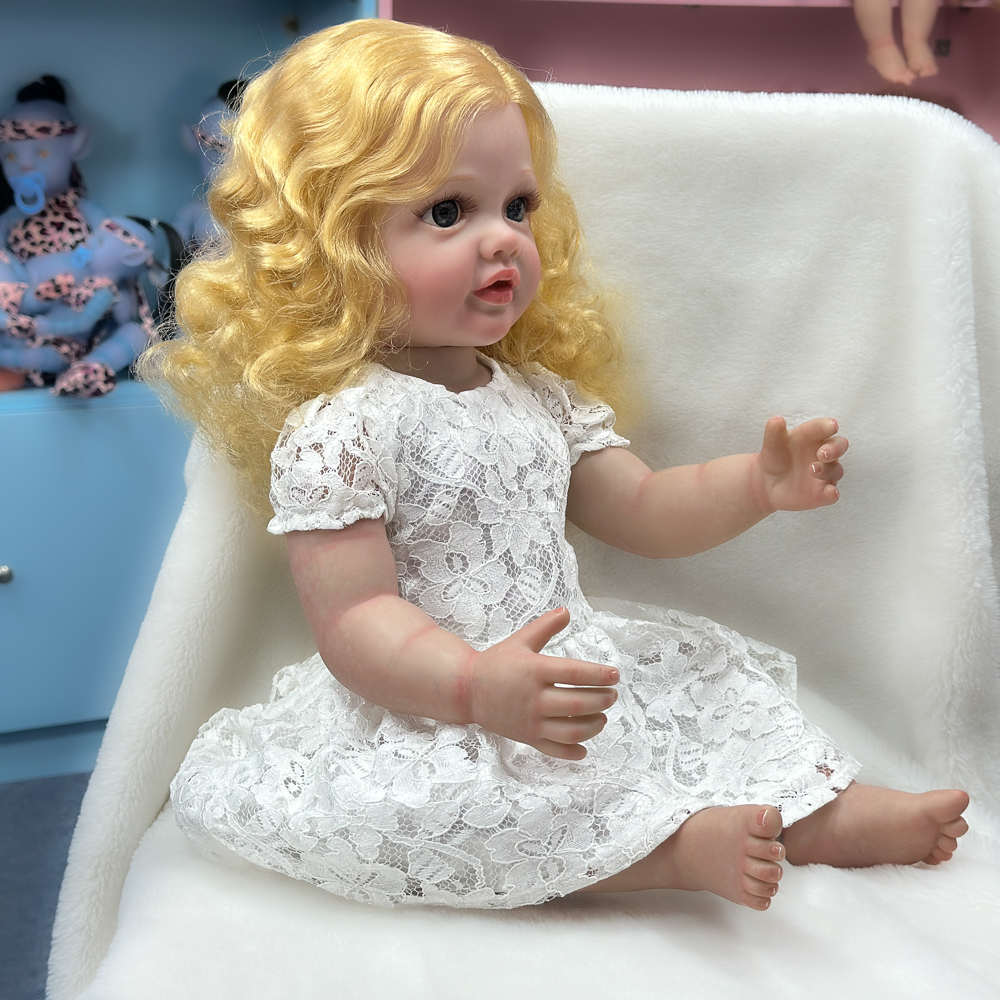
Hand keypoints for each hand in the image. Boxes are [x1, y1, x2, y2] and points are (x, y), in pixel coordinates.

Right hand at [466, 607, 618, 759]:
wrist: (467, 690)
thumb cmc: (496, 663)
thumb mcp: (520, 640)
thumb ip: (545, 626)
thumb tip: (567, 611)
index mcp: (534, 670)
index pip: (575, 673)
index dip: (599, 675)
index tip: (615, 675)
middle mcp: (533, 698)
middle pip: (577, 704)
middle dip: (601, 700)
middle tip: (612, 695)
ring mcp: (530, 721)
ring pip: (570, 730)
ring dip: (593, 725)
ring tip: (602, 716)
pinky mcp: (526, 737)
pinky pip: (553, 750)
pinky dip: (572, 752)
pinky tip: (584, 748)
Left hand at [754, 416, 846, 512]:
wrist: (766, 482)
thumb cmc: (775, 456)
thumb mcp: (772, 443)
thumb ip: (774, 432)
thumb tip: (776, 420)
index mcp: (813, 436)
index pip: (824, 428)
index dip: (828, 427)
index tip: (832, 426)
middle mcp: (824, 454)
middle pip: (839, 446)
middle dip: (835, 449)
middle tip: (822, 453)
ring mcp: (826, 474)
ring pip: (836, 470)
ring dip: (827, 470)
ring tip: (812, 469)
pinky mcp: (822, 493)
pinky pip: (832, 494)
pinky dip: (832, 493)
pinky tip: (830, 492)